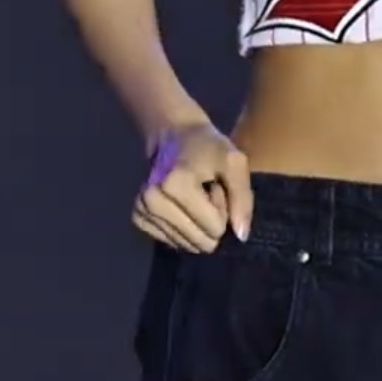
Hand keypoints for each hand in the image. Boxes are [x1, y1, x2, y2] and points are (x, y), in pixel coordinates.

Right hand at [132, 121, 251, 252]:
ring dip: (197, 226)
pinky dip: (182, 231)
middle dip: (211, 223)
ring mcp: (142, 210)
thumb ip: (242, 199)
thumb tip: (240, 237)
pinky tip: (182, 209)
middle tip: (207, 195)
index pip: (214, 228)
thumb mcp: (235, 163)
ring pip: (186, 245)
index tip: (216, 187)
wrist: (174, 135)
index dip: (223, 210)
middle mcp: (153, 200)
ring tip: (195, 200)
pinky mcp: (138, 218)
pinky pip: (171, 242)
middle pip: (199, 241)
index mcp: (177, 183)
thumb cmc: (209, 148)